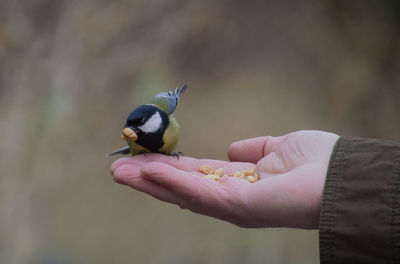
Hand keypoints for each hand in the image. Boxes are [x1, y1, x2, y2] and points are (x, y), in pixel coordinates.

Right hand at [110, 130, 338, 228]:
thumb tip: (235, 150)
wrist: (341, 174)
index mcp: (238, 182)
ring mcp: (231, 205)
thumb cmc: (316, 161)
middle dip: (148, 178)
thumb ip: (254, 150)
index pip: (195, 175)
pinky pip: (197, 193)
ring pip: (180, 193)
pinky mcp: (236, 207)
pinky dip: (170, 183)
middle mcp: (229, 197)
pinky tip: (147, 172)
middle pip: (180, 187)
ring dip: (149, 181)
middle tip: (117, 167)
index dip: (168, 167)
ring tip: (120, 171)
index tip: (143, 158)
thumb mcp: (278, 147)